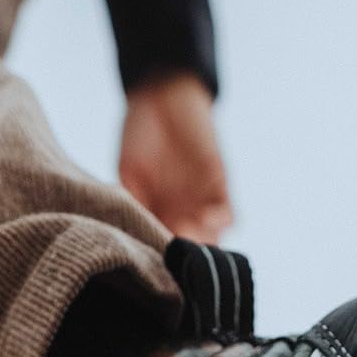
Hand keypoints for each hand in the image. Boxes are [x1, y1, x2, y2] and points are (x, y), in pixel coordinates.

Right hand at [118, 72, 233, 241]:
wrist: (164, 94)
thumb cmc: (140, 132)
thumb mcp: (128, 171)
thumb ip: (134, 202)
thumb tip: (133, 235)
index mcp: (157, 213)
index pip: (163, 246)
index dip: (162, 258)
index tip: (157, 262)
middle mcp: (182, 212)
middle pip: (189, 248)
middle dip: (186, 256)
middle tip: (176, 255)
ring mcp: (202, 201)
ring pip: (210, 237)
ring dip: (203, 243)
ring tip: (189, 236)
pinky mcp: (221, 185)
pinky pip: (227, 213)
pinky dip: (219, 222)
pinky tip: (207, 220)